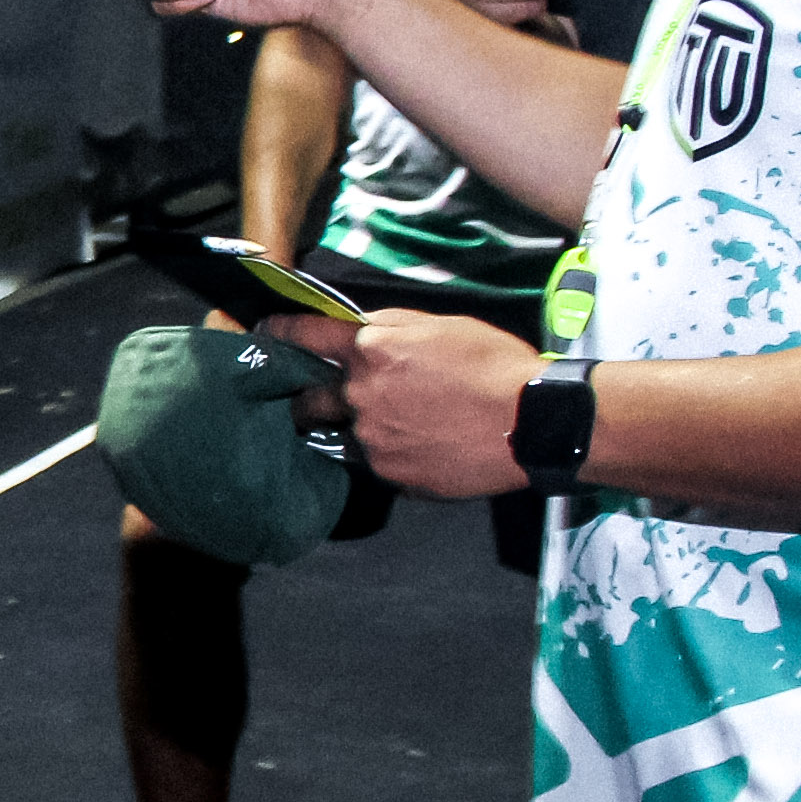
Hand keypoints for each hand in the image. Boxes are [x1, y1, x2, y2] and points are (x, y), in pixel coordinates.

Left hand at [274, 308, 535, 496]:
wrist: (534, 422)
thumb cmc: (495, 365)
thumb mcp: (442, 327)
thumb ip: (392, 329)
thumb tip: (361, 331)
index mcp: (371, 350)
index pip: (305, 336)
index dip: (280, 332)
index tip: (265, 332)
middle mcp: (360, 395)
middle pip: (310, 399)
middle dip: (311, 399)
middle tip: (326, 400)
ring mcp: (373, 440)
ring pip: (350, 434)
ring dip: (365, 428)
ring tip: (409, 426)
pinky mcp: (392, 474)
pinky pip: (380, 462)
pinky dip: (394, 453)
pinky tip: (427, 446)